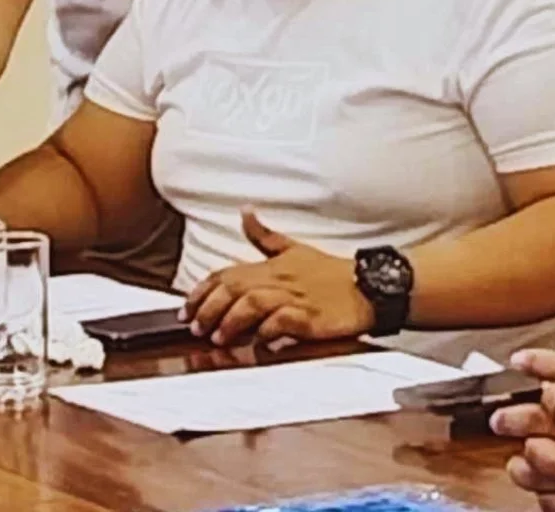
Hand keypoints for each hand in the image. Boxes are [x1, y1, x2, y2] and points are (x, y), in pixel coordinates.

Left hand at [183, 208, 373, 347]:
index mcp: (271, 265)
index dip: (202, 290)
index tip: (187, 308)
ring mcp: (294, 298)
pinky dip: (267, 332)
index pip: (227, 274)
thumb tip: (245, 212)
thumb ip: (264, 236)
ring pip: (253, 304)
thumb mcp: (293, 248)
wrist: (368, 287)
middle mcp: (278, 279)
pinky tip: (258, 342)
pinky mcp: (310, 317)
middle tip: (194, 326)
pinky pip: (283, 322)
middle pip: (234, 288)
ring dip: (231, 321)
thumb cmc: (330, 273)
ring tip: (218, 338)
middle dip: (209, 307)